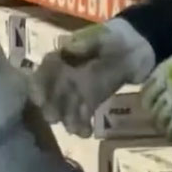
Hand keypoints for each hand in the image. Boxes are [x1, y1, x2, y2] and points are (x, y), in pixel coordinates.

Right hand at [29, 19, 155, 137]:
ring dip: (67, 120)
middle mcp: (62, 77)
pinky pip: (82, 115)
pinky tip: (86, 133)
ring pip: (66, 108)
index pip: (43, 73)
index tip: (38, 100)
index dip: (38, 86)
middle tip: (53, 119)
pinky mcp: (89, 102)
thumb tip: (68, 48)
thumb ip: (84, 44)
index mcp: (60, 59)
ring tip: (75, 131)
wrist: (133, 50)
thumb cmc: (112, 39)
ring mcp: (75, 91)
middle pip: (51, 95)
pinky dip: (82, 125)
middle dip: (51, 107)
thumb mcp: (100, 38)